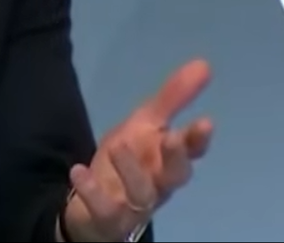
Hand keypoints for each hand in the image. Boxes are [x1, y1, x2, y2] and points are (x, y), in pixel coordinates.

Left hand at [61, 59, 213, 242]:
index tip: (206, 122)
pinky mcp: (109, 219)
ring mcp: (134, 204)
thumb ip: (173, 97)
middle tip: (172, 139)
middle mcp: (157, 184)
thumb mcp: (145, 125)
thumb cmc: (127, 163)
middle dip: (176, 158)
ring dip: (131, 169)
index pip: (191, 150)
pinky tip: (78, 170)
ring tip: (117, 144)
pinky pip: (104, 210)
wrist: (94, 207)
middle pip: (175, 176)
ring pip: (142, 193)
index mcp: (168, 160)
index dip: (198, 139)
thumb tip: (204, 64)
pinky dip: (92, 191)